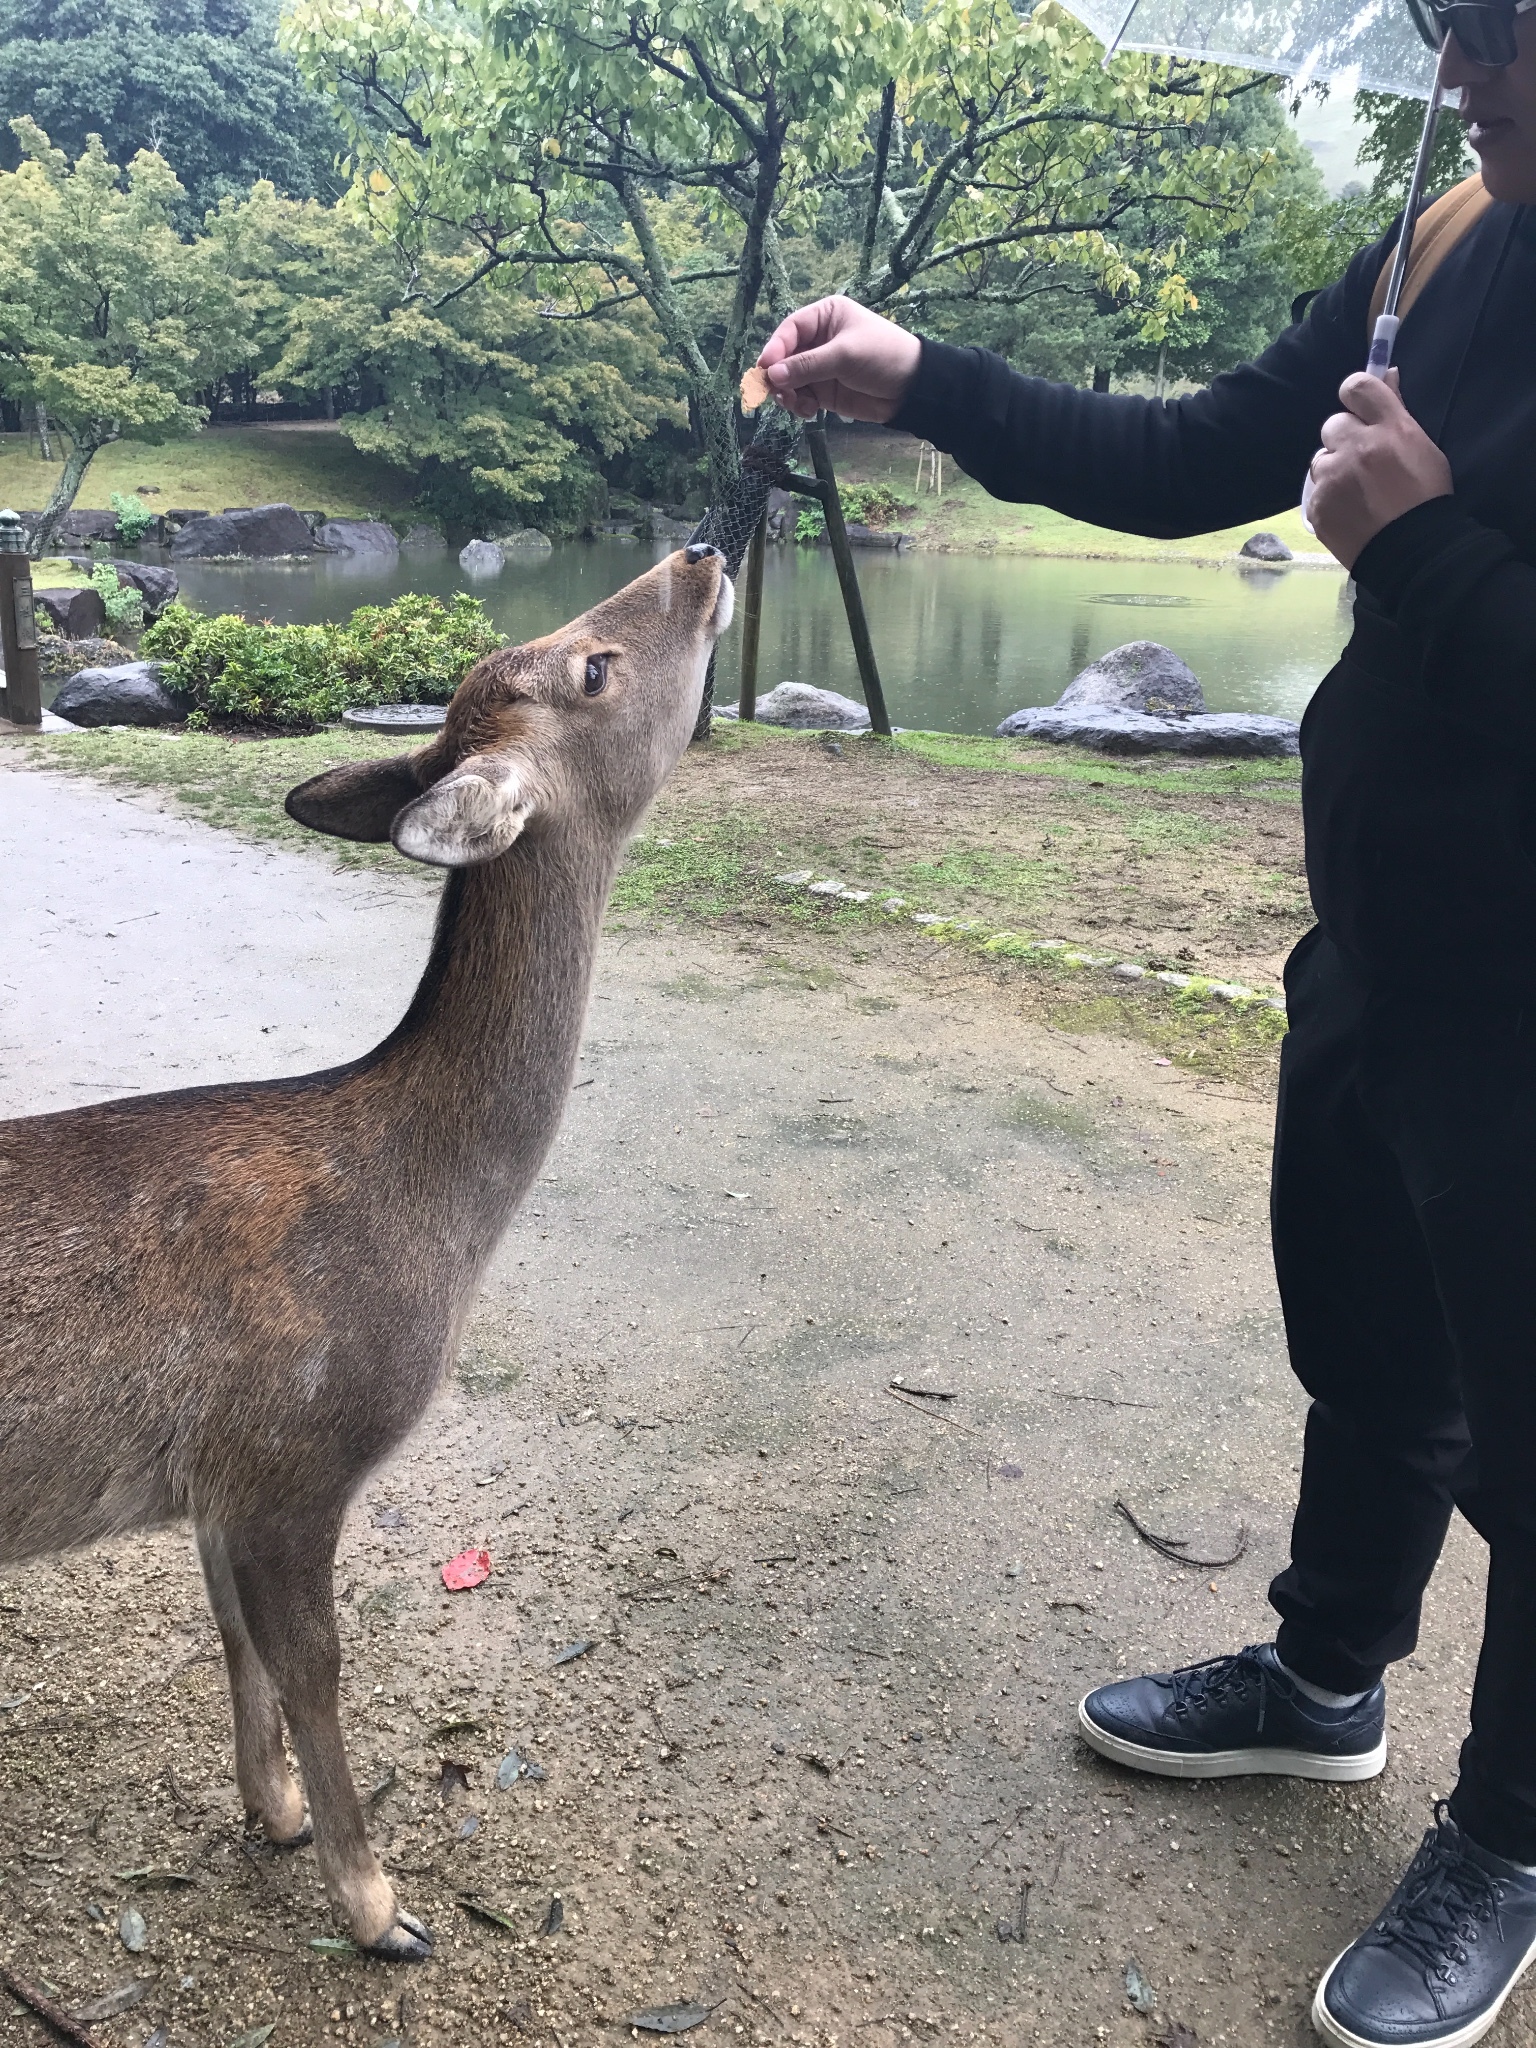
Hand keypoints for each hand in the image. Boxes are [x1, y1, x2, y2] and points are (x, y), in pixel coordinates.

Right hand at [757, 296, 921, 422]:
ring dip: (787, 393)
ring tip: (796, 404)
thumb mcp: (844, 355)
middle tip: (778, 392)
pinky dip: (799, 405)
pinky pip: (800, 396)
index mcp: (825, 317)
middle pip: (785, 356)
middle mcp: (819, 339)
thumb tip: (771, 374)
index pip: (790, 329)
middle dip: (779, 375)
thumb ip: (807, 365)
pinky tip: (808, 411)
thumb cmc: (882, 356)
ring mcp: (820, 366)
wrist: (911, 389)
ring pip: (789, 379)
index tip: (765, 367)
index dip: (776, 348)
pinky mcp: (824, 390)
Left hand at [1307, 369, 1452, 567]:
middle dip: (1345, 439)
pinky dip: (1329, 498)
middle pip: (1333, 424)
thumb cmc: (1426, 497)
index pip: (1356, 386)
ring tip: (1356, 492)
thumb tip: (1387, 375)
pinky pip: (1316, 491)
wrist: (1414, 551)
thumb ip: (1398, 412)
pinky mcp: (1318, 506)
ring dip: (1334, 469)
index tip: (1359, 410)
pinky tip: (1349, 512)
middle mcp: (1356, 447)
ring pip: (1321, 459)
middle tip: (1363, 462)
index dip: (1354, 395)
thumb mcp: (1423, 447)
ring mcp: (1333, 477)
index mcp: (1388, 427)